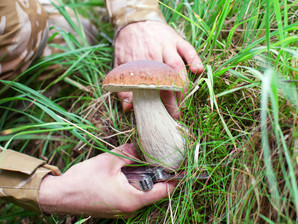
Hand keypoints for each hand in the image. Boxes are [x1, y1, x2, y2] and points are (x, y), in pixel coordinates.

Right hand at [39, 143, 175, 217]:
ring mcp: (123, 210)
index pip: (163, 192)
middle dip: (159, 176)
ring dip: (147, 179)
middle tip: (161, 159)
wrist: (60, 196)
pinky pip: (133, 195)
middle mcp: (130, 208)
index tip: (180, 167)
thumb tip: (140, 146)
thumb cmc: (83, 180)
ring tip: (146, 162)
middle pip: (155, 193)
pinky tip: (132, 171)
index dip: (173, 179)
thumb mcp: (109, 161)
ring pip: (144, 194)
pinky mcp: (116, 207)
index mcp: (133, 199)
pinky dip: (137, 184)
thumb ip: (129, 153)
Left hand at [114, 21, 203, 118]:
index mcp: (139, 61)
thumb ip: (123, 86)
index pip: (149, 86)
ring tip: (184, 102)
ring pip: (177, 67)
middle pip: (165, 79)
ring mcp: (167, 45)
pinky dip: (194, 59)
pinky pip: (188, 49)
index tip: (160, 116)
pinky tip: (198, 71)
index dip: (156, 103)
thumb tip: (128, 108)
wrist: (133, 19)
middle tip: (176, 114)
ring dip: (183, 85)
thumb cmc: (127, 44)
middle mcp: (153, 53)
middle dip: (172, 99)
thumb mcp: (119, 65)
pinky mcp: (176, 39)